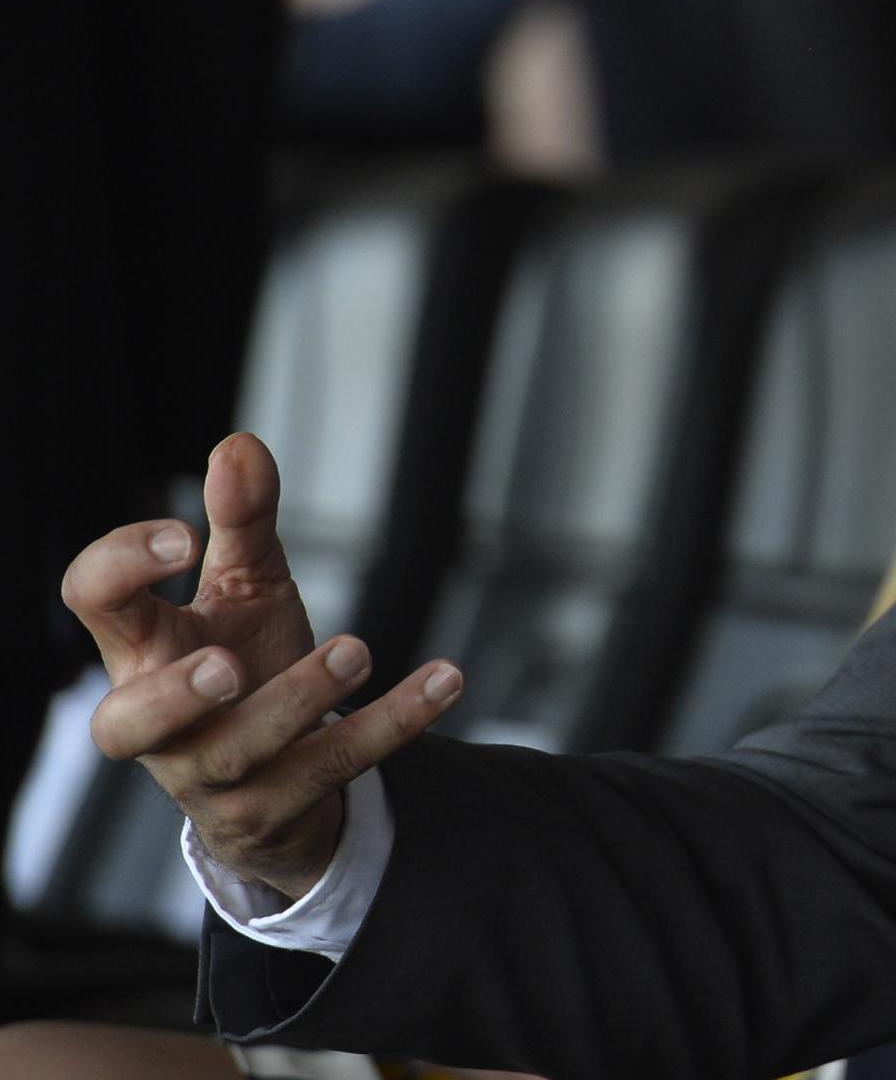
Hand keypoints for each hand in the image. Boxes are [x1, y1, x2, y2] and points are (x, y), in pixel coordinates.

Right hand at [61, 433, 464, 900]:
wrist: (277, 773)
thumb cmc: (242, 661)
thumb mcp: (245, 588)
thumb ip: (242, 520)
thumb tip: (239, 445)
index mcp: (142, 649)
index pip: (93, 603)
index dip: (120, 567)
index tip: (183, 535)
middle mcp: (162, 723)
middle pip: (130, 723)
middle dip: (175, 696)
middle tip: (227, 662)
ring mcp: (214, 774)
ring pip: (241, 750)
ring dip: (300, 699)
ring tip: (356, 649)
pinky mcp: (277, 806)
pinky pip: (335, 766)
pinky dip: (396, 721)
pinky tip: (444, 678)